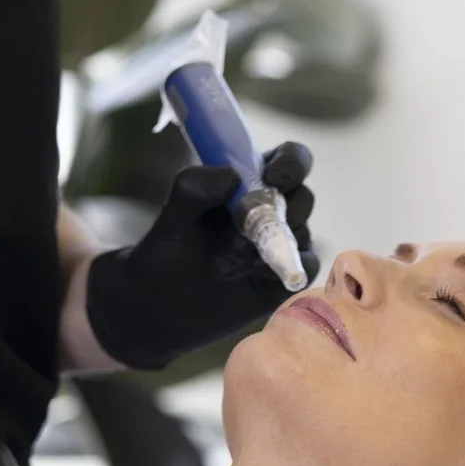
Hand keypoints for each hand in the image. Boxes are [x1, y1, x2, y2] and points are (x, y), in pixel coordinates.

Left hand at [81, 142, 317, 371]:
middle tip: (253, 219)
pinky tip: (258, 273)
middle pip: (302, 196)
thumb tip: (232, 176)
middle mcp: (270, 211)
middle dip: (288, 204)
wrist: (159, 305)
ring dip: (280, 237)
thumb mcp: (172, 217)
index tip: (274, 175)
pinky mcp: (281, 280)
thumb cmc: (166, 252)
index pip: (287, 160)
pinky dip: (288, 267)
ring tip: (239, 253)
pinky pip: (305, 268)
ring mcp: (278, 246)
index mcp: (248, 183)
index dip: (290, 162)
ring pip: (304, 231)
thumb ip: (193, 188)